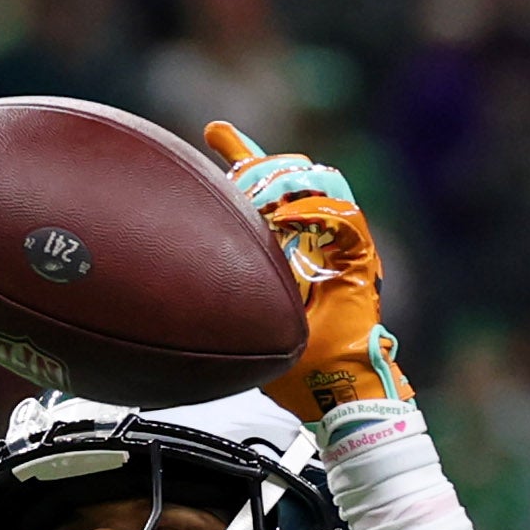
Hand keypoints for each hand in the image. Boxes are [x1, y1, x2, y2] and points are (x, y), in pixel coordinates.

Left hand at [203, 122, 411, 423]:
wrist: (336, 397)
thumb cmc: (295, 371)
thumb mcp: (244, 320)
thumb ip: (223, 290)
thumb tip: (169, 279)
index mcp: (294, 245)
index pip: (270, 188)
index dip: (244, 153)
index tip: (215, 132)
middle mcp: (320, 239)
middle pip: (296, 172)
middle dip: (262, 164)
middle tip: (235, 174)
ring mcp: (342, 247)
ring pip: (323, 182)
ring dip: (287, 181)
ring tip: (257, 196)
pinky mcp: (361, 262)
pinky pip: (344, 217)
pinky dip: (314, 211)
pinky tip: (285, 219)